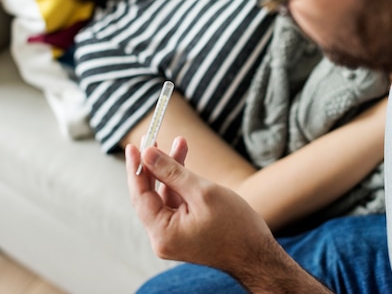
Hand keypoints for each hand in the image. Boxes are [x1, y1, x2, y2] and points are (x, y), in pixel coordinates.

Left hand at [125, 137, 274, 271]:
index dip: (136, 168)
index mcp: (163, 233)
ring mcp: (173, 236)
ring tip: (180, 142)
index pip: (140, 196)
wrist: (257, 254)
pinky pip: (176, 203)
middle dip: (154, 165)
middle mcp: (163, 238)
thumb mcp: (203, 192)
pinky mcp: (184, 232)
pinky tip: (185, 162)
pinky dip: (180, 183)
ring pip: (165, 196)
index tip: (134, 145)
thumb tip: (148, 154)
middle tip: (153, 137)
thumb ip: (172, 172)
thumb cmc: (236, 226)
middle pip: (151, 195)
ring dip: (171, 170)